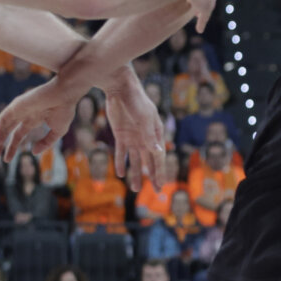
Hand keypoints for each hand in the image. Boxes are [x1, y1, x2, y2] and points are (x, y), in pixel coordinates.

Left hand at [0, 78, 78, 162]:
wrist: (66, 94)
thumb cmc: (65, 108)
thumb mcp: (58, 131)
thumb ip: (46, 142)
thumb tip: (33, 152)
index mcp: (34, 119)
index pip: (18, 135)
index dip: (11, 147)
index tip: (6, 160)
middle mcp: (25, 114)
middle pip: (7, 131)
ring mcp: (19, 109)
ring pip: (2, 125)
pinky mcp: (16, 105)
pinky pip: (3, 118)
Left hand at [105, 69, 165, 190]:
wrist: (120, 89)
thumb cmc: (137, 100)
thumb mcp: (144, 117)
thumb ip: (149, 134)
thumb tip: (157, 151)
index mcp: (155, 133)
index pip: (159, 156)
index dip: (160, 171)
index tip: (161, 185)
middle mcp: (145, 137)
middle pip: (150, 161)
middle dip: (152, 176)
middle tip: (155, 191)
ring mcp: (133, 137)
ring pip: (135, 160)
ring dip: (136, 173)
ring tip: (134, 188)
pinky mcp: (120, 136)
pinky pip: (121, 153)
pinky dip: (121, 163)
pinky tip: (121, 174)